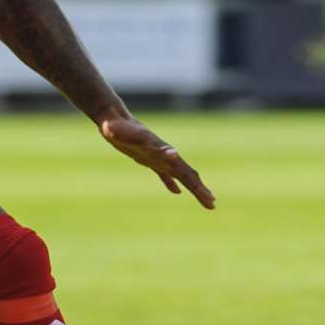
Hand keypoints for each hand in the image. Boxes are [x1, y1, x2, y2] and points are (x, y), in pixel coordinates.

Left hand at [98, 115, 215, 208]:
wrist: (112, 119)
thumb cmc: (121, 129)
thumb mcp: (137, 138)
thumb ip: (155, 146)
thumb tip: (174, 153)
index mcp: (165, 153)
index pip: (186, 173)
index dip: (198, 187)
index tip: (211, 199)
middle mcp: (164, 155)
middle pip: (186, 175)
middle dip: (199, 190)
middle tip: (212, 204)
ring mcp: (157, 157)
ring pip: (179, 174)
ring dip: (191, 186)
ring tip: (204, 197)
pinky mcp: (147, 158)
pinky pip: (164, 174)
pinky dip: (171, 183)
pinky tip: (176, 192)